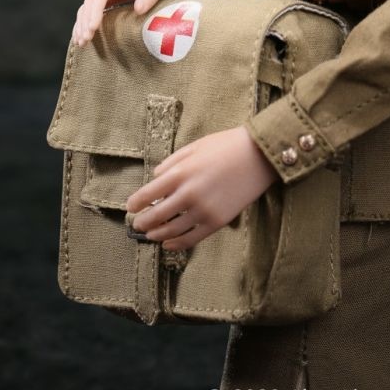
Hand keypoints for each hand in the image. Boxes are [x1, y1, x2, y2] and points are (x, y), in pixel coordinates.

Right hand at [72, 0, 192, 45]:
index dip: (95, 11)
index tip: (93, 28)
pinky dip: (88, 20)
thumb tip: (138, 11)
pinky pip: (96, 7)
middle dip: (86, 20)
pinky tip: (84, 35)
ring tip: (81, 42)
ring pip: (89, 4)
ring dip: (83, 22)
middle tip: (85, 40)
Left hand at [126, 126, 278, 249]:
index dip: (135, 203)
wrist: (258, 156)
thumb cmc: (226, 145)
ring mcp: (203, 210)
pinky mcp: (217, 221)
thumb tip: (156, 177)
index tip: (130, 207)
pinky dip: (176, 243)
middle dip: (142, 222)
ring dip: (156, 235)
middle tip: (136, 224)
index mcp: (180, 173)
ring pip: (171, 230)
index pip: (147, 194)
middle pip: (156, 215)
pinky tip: (168, 244)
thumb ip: (172, 162)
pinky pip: (191, 238)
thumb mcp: (194, 146)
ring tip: (149, 235)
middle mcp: (188, 194)